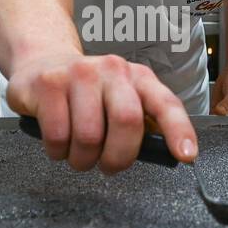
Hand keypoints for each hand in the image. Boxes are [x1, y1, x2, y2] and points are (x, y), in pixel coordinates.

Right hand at [6, 52, 197, 173]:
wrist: (41, 61)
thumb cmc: (86, 93)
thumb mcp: (119, 100)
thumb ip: (140, 124)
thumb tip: (162, 154)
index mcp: (137, 77)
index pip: (165, 104)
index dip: (179, 131)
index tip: (186, 155)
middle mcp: (112, 70)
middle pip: (127, 121)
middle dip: (118, 157)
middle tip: (108, 166)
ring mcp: (78, 74)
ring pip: (89, 136)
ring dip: (83, 159)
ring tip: (78, 153)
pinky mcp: (48, 84)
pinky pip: (58, 136)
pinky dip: (58, 151)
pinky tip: (59, 143)